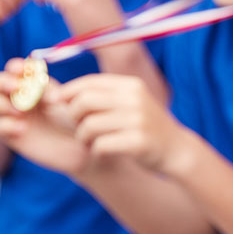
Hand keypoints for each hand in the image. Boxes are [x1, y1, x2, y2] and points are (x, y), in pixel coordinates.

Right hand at [0, 60, 89, 175]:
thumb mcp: (67, 100)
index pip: (16, 69)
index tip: (24, 69)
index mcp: (34, 84)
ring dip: (3, 104)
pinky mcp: (12, 135)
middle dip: (5, 82)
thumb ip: (51, 88)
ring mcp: (14, 116)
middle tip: (17, 87)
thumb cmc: (79, 119)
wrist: (82, 145)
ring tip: (22, 112)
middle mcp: (20, 98)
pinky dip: (6, 125)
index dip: (17, 67)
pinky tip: (22, 128)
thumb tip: (40, 82)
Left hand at [59, 74, 193, 175]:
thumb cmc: (143, 126)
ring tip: (92, 141)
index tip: (58, 104)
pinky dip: (96, 151)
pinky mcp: (138, 142)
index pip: (89, 83)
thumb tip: (56, 94)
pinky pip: (100, 145)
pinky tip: (104, 151)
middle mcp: (135, 99)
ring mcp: (138, 120)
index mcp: (131, 85)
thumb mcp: (129, 102)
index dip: (67, 93)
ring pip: (88, 126)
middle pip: (83, 102)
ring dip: (83, 138)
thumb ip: (100, 95)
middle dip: (73, 117)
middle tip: (81, 127)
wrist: (176, 149)